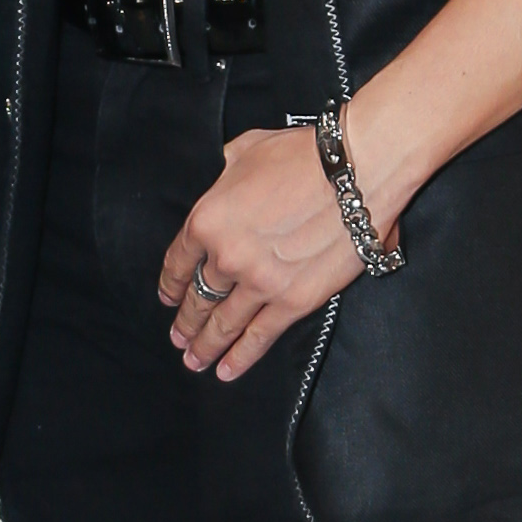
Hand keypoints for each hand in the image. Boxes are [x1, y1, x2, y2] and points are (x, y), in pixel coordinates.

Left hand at [159, 114, 405, 380]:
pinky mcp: (292, 302)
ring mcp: (258, 283)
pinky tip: (226, 370)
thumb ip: (226, 173)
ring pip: (222, 323)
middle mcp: (226, 256)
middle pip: (198, 296)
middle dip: (185, 320)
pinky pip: (258, 337)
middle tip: (178, 338)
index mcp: (207, 219)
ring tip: (194, 360)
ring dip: (205, 344)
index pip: (178, 260)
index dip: (169, 284)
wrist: (355, 171)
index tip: (167, 298)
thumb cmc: (304, 154)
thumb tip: (226, 177)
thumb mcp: (246, 151)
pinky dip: (240, 357)